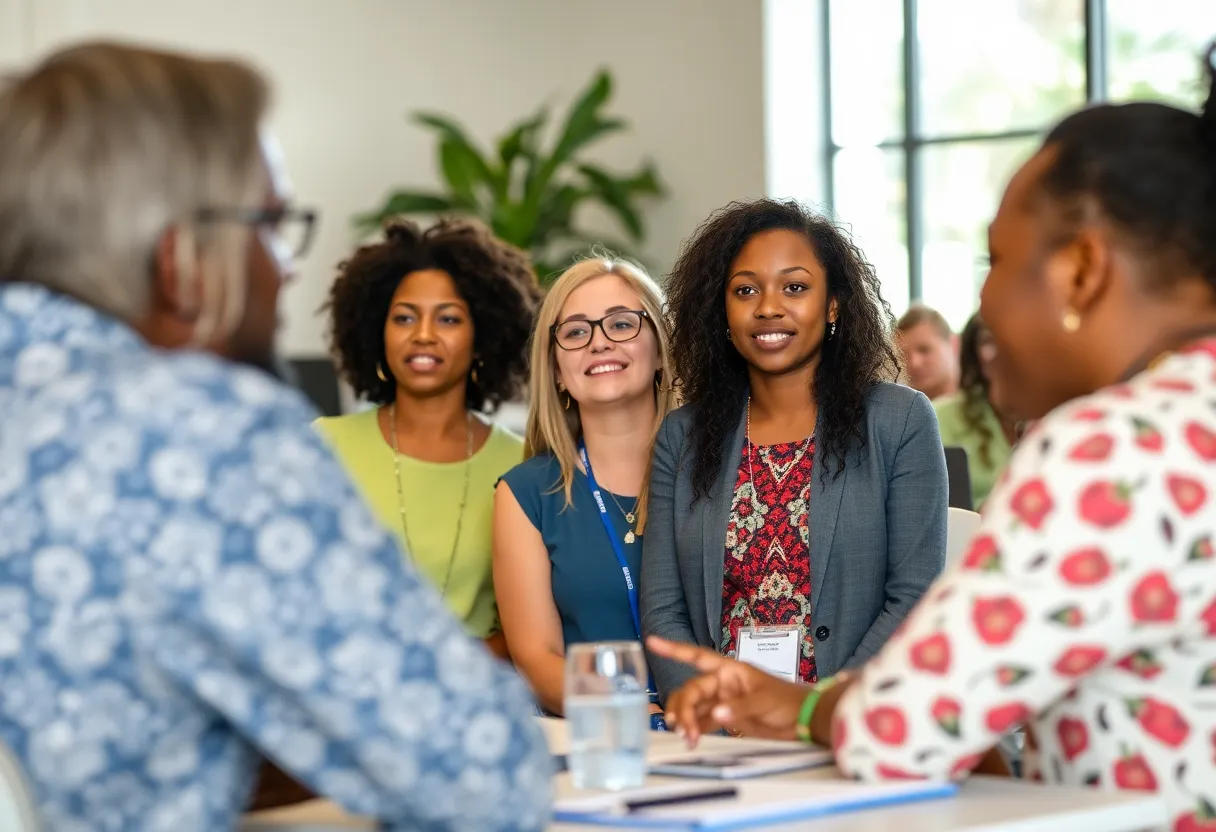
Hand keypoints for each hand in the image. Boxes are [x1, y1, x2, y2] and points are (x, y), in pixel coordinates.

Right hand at [646, 636, 809, 746]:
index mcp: (729, 670)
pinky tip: (691, 739)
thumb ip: (740, 707)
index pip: (697, 656)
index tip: (651, 642)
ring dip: (686, 720)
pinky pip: (702, 721)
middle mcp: (721, 683)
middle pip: (691, 691)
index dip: (673, 649)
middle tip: (683, 727)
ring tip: (686, 737)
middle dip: (683, 707)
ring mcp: (722, 701)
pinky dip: (694, 729)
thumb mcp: (765, 701)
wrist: (803, 720)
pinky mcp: (726, 718)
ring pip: (693, 707)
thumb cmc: (787, 701)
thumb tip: (716, 714)